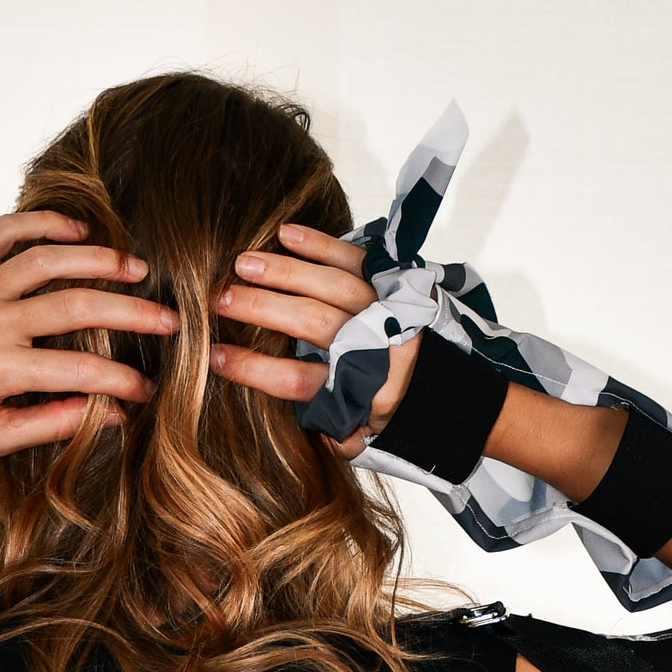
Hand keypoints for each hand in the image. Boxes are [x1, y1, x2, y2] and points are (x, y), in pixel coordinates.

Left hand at [0, 212, 177, 453]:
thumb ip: (52, 424)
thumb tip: (113, 414)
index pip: (77, 371)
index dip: (121, 379)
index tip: (148, 388)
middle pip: (74, 306)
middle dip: (130, 312)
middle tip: (168, 318)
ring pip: (46, 259)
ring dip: (98, 260)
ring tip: (136, 269)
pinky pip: (6, 230)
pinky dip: (45, 224)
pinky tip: (82, 233)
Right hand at [209, 221, 419, 454]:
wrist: (455, 388)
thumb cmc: (397, 412)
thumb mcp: (366, 437)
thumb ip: (330, 432)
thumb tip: (295, 424)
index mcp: (359, 391)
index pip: (297, 380)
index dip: (253, 368)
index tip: (215, 357)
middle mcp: (373, 346)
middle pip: (309, 322)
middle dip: (261, 309)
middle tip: (219, 301)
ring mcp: (384, 309)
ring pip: (328, 284)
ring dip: (282, 271)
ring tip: (241, 263)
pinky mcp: (393, 281)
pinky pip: (354, 258)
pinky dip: (320, 245)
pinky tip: (284, 234)